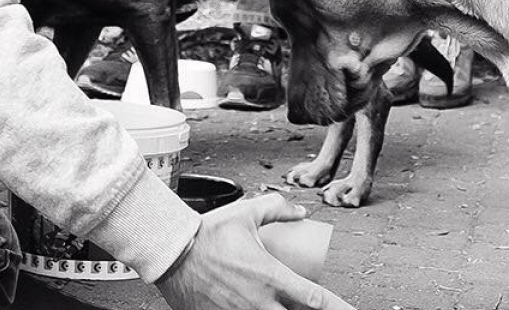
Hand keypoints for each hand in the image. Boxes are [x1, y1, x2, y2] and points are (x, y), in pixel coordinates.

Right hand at [155, 194, 354, 309]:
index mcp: (272, 278)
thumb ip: (277, 208)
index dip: (338, 307)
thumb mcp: (247, 213)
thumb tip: (299, 212)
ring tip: (282, 304)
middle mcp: (261, 303)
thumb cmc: (206, 234)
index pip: (316, 300)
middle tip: (314, 306)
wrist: (170, 253)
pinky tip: (254, 308)